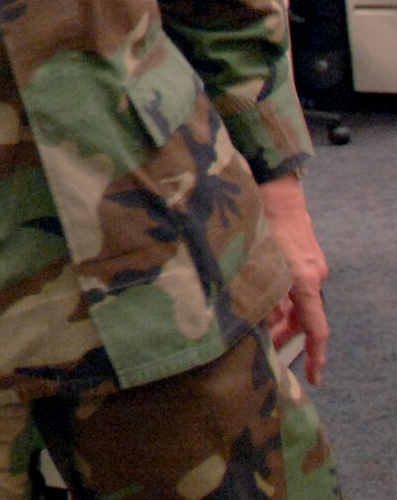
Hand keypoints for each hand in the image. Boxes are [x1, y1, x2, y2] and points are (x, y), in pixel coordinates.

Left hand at [259, 174, 329, 384]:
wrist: (277, 192)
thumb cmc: (262, 222)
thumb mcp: (256, 260)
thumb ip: (260, 291)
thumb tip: (261, 319)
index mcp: (306, 281)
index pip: (315, 328)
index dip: (315, 355)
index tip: (314, 378)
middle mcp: (314, 277)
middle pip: (303, 319)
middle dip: (284, 336)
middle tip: (262, 349)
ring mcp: (311, 267)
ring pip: (297, 303)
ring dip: (278, 317)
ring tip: (254, 327)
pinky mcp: (303, 259)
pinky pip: (295, 288)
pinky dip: (280, 299)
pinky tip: (259, 300)